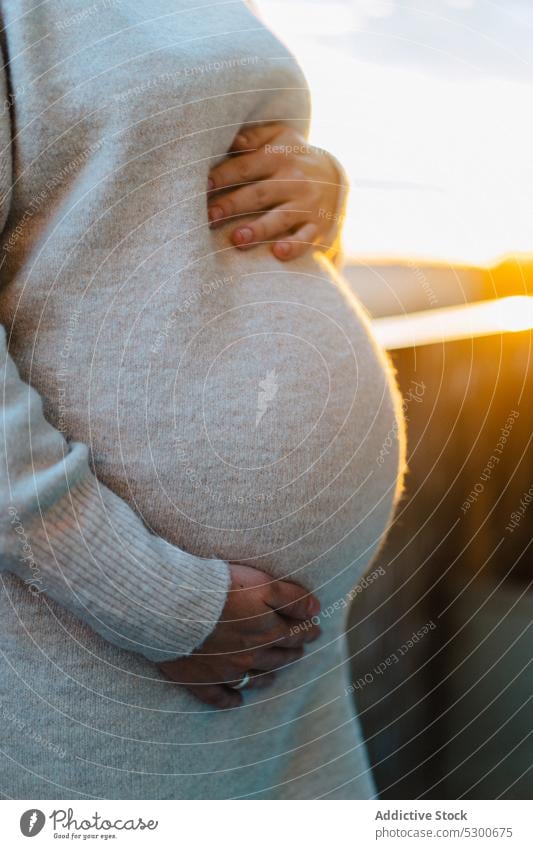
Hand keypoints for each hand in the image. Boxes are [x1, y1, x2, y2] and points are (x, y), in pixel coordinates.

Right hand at [159, 562, 320, 707]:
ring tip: (275, 674)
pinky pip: (220, 697)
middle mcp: (250, 655)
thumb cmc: (219, 589)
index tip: (315, 630)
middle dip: (292, 652)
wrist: (174, 606)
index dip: (308, 631)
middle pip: (279, 657)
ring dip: (268, 676)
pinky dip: (231, 700)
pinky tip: (238, 701)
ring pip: (255, 678)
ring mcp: (225, 671)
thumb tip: (316, 610)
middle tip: (299, 650)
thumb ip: (292, 598)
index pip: (296, 633)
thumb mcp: (262, 584)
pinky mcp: (200, 679)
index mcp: (267, 631)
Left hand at [207, 124, 339, 260]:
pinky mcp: (317, 227)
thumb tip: (229, 140)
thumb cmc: (293, 158)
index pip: (246, 167)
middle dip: (233, 205)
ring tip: (237, 239)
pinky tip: (278, 252)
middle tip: (209, 217)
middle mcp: (293, 181)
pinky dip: (293, 246)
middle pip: (259, 194)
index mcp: (279, 157)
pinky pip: (305, 238)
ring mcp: (306, 205)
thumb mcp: (279, 138)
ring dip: (259, 229)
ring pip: (280, 218)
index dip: (223, 176)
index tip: (202, 187)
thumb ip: (254, 138)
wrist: (335, 178)